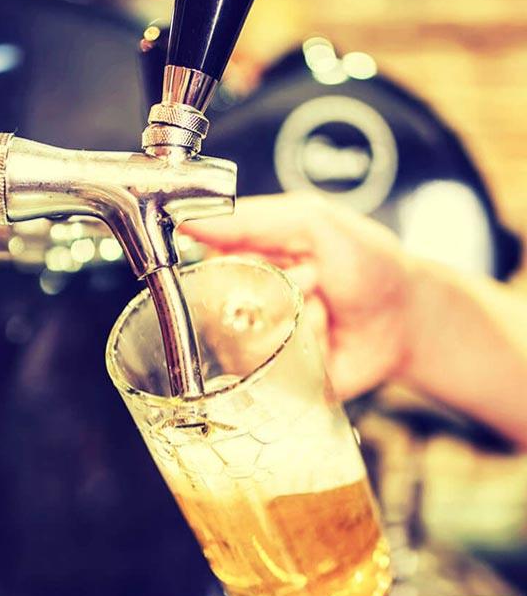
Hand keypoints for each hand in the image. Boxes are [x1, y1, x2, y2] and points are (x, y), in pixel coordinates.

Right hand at [185, 193, 414, 399]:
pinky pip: (265, 370)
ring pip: (240, 337)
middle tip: (313, 277)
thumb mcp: (312, 222)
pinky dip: (304, 348)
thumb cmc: (367, 264)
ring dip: (294, 318)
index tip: (264, 256)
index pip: (203, 259)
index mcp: (246, 255)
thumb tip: (188, 223)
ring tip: (324, 308)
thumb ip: (250, 219)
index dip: (231, 259)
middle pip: (217, 302)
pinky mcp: (272, 376)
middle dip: (275, 287)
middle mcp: (243, 298)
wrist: (407, 319)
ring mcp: (255, 339)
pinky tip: (326, 338)